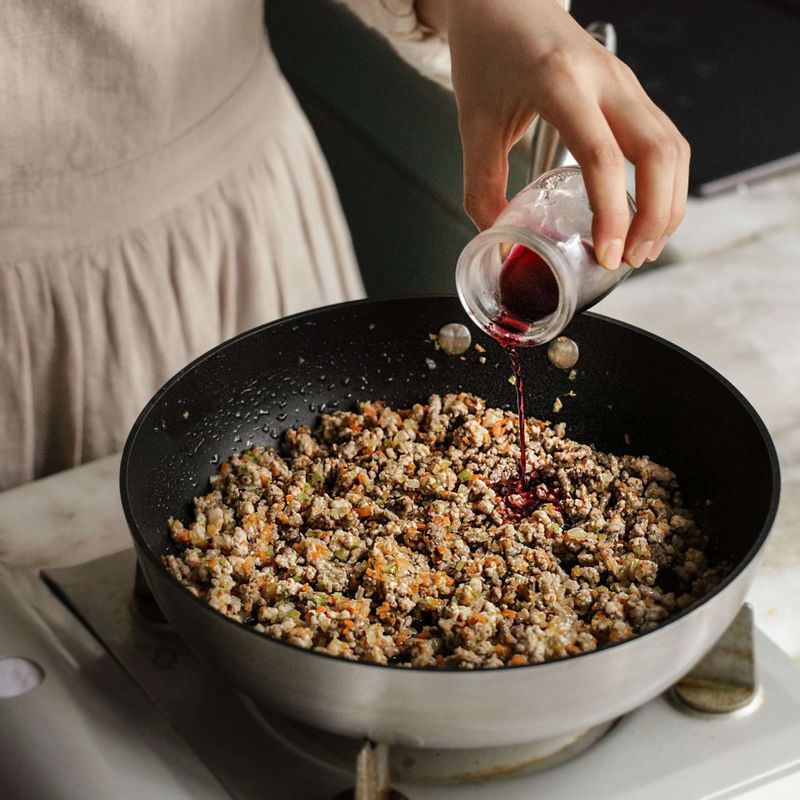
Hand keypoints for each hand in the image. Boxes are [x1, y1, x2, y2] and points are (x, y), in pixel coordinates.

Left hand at [440, 0, 689, 267]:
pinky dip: (665, 181)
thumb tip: (494, 240)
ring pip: (672, 146)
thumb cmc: (487, 50)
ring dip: (668, 202)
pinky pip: (665, 137)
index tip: (607, 254)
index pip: (601, 158)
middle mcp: (605, 78)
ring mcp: (625, 81)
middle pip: (659, 152)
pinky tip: (647, 211)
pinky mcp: (630, 88)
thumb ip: (481, 186)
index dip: (612, 215)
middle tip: (633, 258)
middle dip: (656, 216)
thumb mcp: (474, 122)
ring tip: (643, 246)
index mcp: (559, 83)